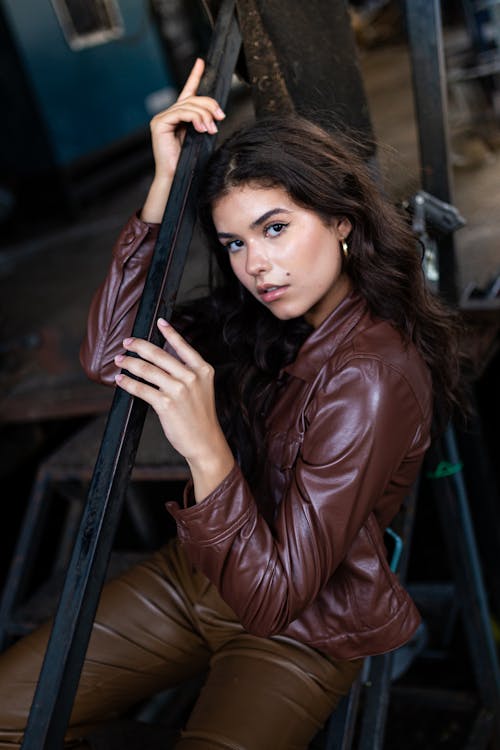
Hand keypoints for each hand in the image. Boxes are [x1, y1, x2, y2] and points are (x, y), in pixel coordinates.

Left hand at [114, 318, 233, 500]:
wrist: (205, 441)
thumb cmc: (200, 415)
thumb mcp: (202, 388)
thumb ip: (187, 371)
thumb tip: (162, 358)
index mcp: (202, 369)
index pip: (183, 345)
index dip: (170, 331)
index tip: (159, 321)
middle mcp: (192, 377)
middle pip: (159, 354)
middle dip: (139, 346)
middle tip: (127, 342)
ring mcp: (179, 390)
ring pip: (147, 370)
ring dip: (129, 363)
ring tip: (120, 360)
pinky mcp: (166, 404)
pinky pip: (142, 389)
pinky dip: (128, 383)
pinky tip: (121, 379)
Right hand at [150, 58, 225, 181]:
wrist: (177, 178)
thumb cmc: (188, 162)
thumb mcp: (200, 137)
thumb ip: (204, 122)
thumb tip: (215, 112)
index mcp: (178, 116)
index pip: (187, 91)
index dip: (194, 75)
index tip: (201, 62)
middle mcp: (169, 114)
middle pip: (192, 99)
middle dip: (209, 106)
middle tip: (220, 117)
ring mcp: (162, 118)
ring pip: (188, 106)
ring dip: (204, 116)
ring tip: (211, 129)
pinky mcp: (160, 124)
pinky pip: (180, 113)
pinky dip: (194, 119)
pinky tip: (201, 129)